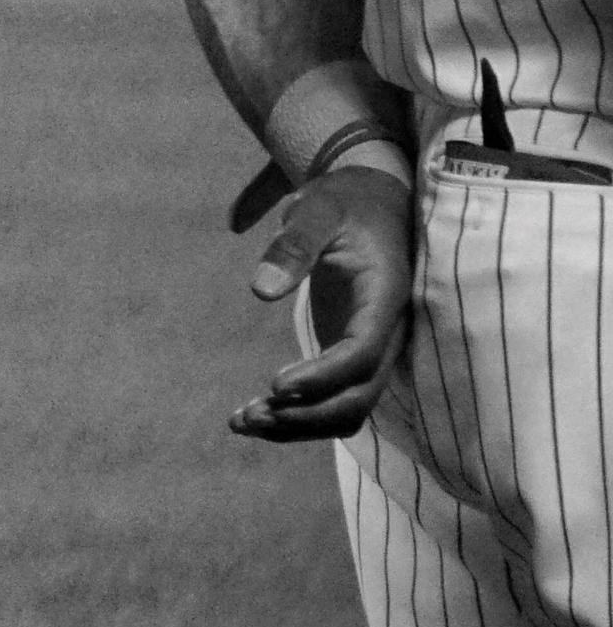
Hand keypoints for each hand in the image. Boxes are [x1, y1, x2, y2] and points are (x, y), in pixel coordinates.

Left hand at [231, 164, 414, 441]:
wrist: (372, 202)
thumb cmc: (344, 202)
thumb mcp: (317, 209)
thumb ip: (293, 245)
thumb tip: (260, 290)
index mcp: (384, 299)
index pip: (362, 353)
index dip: (323, 376)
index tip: (276, 385)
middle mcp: (385, 334)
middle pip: (357, 397)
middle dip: (306, 415)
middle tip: (248, 416)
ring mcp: (370, 349)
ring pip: (347, 409)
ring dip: (298, 424)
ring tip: (241, 421)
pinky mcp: (349, 354)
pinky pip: (332, 399)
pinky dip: (297, 414)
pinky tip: (253, 414)